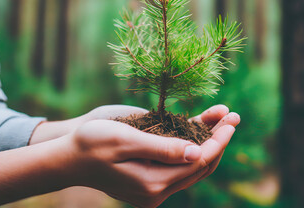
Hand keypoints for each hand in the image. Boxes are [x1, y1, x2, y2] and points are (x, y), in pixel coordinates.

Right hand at [0, 104, 238, 207]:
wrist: (68, 155)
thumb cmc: (91, 143)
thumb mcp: (125, 140)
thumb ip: (162, 149)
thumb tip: (197, 154)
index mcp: (153, 184)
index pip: (198, 163)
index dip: (217, 142)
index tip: (231, 123)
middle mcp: (158, 188)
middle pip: (201, 165)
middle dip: (220, 140)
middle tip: (235, 117)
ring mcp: (156, 182)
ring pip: (194, 163)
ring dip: (211, 140)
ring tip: (228, 116)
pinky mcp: (153, 172)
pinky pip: (181, 158)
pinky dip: (195, 140)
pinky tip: (206, 120)